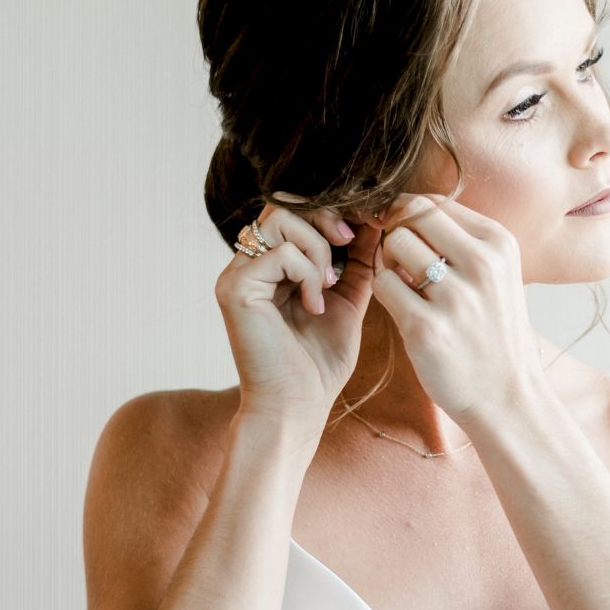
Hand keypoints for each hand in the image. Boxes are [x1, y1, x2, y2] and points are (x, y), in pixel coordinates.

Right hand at [213, 193, 382, 424]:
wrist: (299, 406)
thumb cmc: (320, 362)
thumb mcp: (348, 298)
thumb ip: (357, 259)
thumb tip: (376, 219)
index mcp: (271, 264)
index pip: (294, 209)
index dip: (331, 211)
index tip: (364, 227)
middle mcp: (248, 263)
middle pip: (283, 203)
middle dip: (324, 218)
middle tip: (347, 244)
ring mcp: (237, 274)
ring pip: (279, 219)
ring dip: (316, 248)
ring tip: (327, 285)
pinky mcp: (234, 289)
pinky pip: (278, 254)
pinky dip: (307, 275)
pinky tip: (313, 306)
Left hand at [370, 193, 541, 427]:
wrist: (506, 395)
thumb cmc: (492, 329)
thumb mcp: (496, 273)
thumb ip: (458, 237)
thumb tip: (405, 204)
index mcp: (498, 243)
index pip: (433, 201)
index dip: (406, 214)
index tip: (402, 234)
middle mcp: (481, 263)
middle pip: (410, 215)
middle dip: (395, 233)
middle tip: (401, 262)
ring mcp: (455, 296)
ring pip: (393, 245)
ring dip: (388, 263)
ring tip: (404, 286)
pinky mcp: (426, 328)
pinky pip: (383, 284)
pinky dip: (386, 293)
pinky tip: (403, 309)